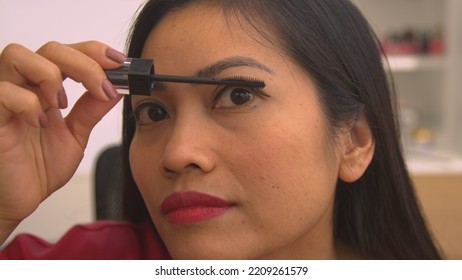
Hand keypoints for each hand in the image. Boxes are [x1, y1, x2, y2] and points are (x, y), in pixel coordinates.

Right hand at [0, 41, 123, 241]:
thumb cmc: (38, 168)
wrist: (17, 199)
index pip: (67, 52)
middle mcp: (24, 86)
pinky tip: (41, 123)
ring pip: (19, 56)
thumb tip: (117, 87)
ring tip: (62, 104)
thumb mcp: (75, 135)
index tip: (119, 63)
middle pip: (49, 48)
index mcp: (46, 89)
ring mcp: (4, 98)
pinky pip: (4, 93)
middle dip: (83, 62)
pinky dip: (29, 103)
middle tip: (100, 87)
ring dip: (51, 76)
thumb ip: (92, 110)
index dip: (94, 51)